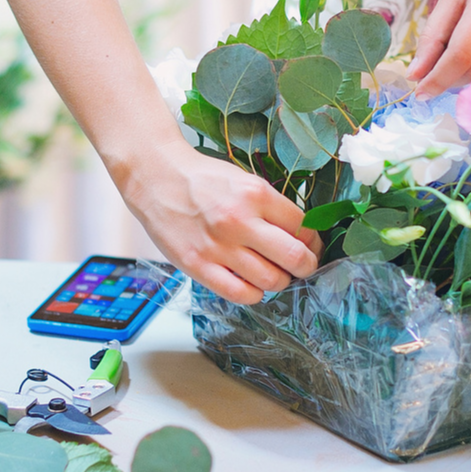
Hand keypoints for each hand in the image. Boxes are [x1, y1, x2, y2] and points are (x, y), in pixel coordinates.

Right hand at [120, 143, 321, 304]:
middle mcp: (240, 221)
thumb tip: (301, 236)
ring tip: (272, 274)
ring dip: (279, 282)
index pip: (303, 228)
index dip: (314, 242)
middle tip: (302, 267)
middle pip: (294, 258)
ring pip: (270, 280)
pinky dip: (254, 294)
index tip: (311, 247)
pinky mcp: (198, 265)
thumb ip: (272, 207)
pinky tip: (251, 284)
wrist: (157, 177)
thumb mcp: (245, 180)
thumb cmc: (202, 179)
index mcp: (256, 194)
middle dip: (306, 267)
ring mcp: (218, 246)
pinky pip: (240, 294)